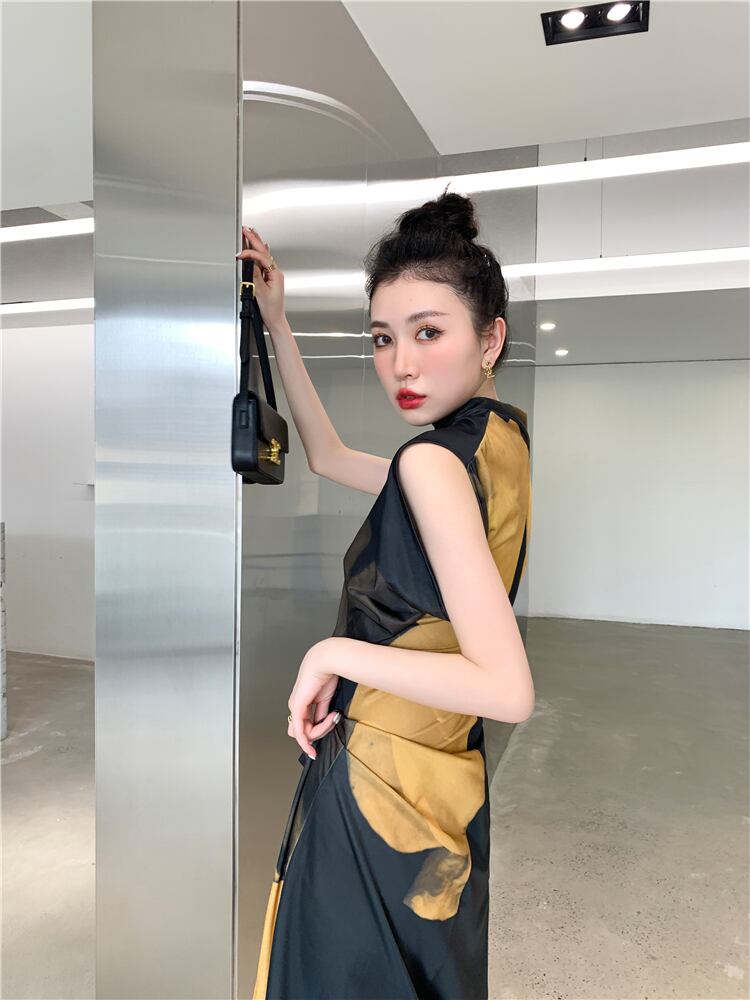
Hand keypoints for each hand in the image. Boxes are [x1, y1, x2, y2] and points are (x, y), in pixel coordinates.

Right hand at [235, 225, 285, 331]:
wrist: (275, 320)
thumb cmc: (270, 310)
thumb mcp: (261, 292)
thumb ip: (256, 276)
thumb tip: (250, 264)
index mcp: (276, 274)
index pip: (262, 258)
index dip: (250, 253)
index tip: (240, 253)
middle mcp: (275, 273)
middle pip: (264, 252)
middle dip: (254, 240)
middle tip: (246, 230)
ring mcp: (272, 275)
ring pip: (263, 255)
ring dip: (256, 244)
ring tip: (251, 233)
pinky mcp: (269, 279)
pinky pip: (263, 262)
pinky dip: (259, 253)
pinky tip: (262, 247)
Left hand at [287, 641, 340, 759]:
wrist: (326, 660)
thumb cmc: (327, 673)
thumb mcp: (326, 698)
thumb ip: (323, 712)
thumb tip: (322, 723)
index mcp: (302, 701)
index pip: (305, 725)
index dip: (316, 732)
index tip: (329, 730)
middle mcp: (296, 705)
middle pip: (301, 732)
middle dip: (317, 733)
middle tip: (333, 721)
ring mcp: (295, 707)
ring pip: (302, 733)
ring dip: (320, 732)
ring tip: (334, 716)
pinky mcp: (297, 707)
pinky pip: (300, 731)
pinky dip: (305, 743)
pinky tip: (311, 748)